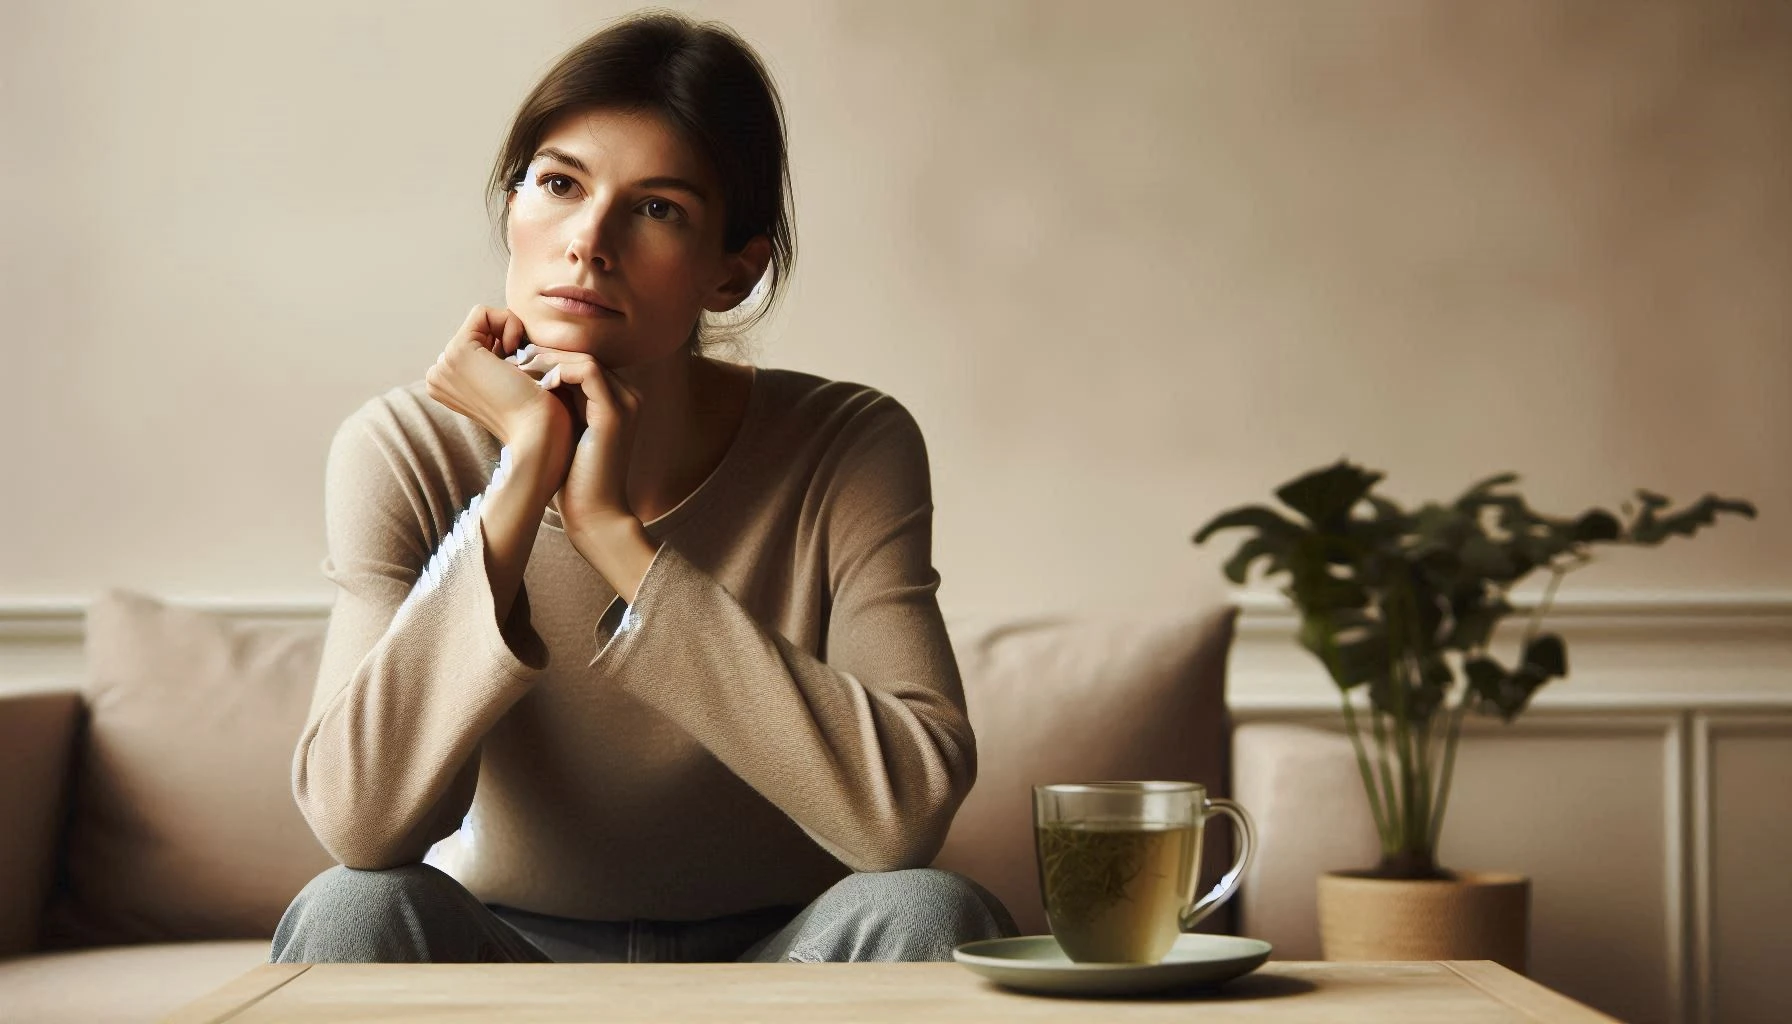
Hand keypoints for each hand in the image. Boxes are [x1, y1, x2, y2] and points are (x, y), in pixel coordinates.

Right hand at [424, 305, 571, 449]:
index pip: (475, 344)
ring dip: (510, 335)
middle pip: (477, 332)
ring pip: (481, 322)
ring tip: (519, 367)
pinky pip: (483, 313)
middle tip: (522, 370)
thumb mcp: (507, 384)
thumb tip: (503, 341)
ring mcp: (443, 365)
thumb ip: (494, 363)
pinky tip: (517, 352)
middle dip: (506, 341)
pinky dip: (508, 324)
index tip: (520, 372)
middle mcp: (438, 376)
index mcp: (446, 386)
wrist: (537, 434)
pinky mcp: (457, 352)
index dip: (506, 349)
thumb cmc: (535, 415)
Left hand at [516, 347, 657, 600]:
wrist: (593, 513)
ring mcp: (626, 403)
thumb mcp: (564, 432)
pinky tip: (535, 386)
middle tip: (513, 362)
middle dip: (546, 356)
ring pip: (584, 359)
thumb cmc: (574, 480)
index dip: (549, 359)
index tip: (517, 366)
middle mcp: (628, 397)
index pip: (582, 363)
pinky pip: (586, 372)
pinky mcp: (615, 412)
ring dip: (548, 361)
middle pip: (583, 357)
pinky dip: (557, 372)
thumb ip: (558, 404)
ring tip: (520, 371)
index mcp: (618, 401)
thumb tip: (528, 379)